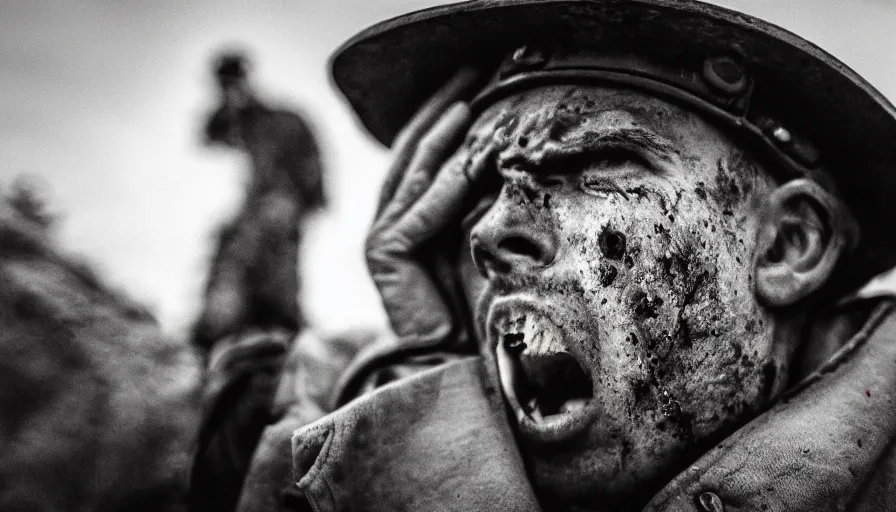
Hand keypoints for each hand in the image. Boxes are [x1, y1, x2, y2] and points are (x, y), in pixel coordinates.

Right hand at [366, 68, 483, 349]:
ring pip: (415, 175)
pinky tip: (472, 160)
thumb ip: (472, 201)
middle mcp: (385, 219)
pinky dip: (447, 187)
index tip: (473, 82)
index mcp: (403, 214)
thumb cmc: (469, 303)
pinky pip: (419, 213)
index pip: (422, 153)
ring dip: (444, 137)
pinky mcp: (382, 255)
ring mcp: (379, 235)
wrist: (450, 360)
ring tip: (470, 102)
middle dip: (441, 109)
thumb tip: (498, 155)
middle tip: (470, 72)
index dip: (443, 114)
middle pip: (412, 152)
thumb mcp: (473, 238)